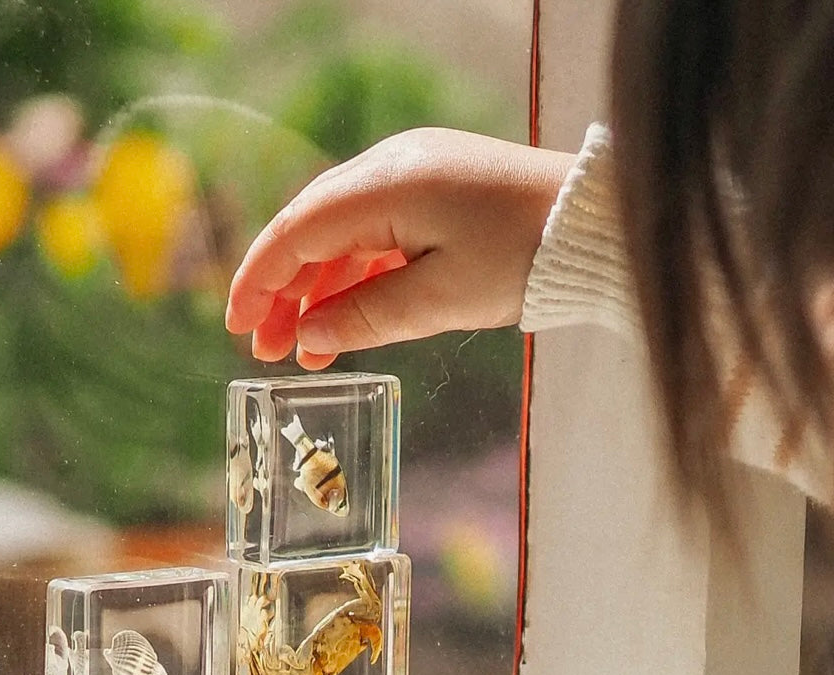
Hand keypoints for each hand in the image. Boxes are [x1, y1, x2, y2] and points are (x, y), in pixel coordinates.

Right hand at [225, 127, 574, 368]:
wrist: (594, 224)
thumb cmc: (524, 257)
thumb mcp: (441, 299)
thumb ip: (368, 318)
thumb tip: (311, 338)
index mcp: (387, 185)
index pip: (297, 231)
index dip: (260, 279)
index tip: (239, 325)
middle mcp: (391, 167)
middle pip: (311, 228)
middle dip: (283, 290)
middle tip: (265, 347)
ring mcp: (413, 173)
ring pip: (342, 232)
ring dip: (318, 288)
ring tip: (303, 347)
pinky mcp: (434, 189)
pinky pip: (377, 232)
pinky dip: (356, 275)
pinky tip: (345, 318)